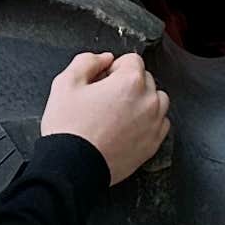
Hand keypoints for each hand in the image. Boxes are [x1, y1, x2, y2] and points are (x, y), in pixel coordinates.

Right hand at [44, 49, 170, 182]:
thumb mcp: (66, 83)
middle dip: (127, 84)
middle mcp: (148, 101)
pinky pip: (159, 124)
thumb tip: (104, 58)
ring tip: (117, 113)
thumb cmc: (69, 129)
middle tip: (104, 99)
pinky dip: (147, 122)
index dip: (113, 67)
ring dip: (141, 101)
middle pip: (145, 79)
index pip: (132, 60)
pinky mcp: (153, 144)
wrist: (72, 166)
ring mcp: (154, 124)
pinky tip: (126, 128)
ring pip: (156, 101)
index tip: (102, 80)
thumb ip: (87, 61)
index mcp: (130, 82)